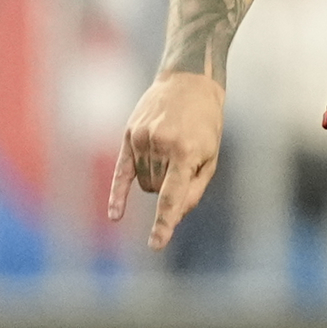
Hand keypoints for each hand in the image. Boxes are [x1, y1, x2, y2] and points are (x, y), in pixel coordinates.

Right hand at [108, 69, 224, 250]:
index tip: (156, 244)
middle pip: (157, 191)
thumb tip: (175, 217)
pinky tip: (115, 216)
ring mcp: (141, 139)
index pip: (171, 196)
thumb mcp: (210, 157)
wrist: (189, 83)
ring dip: (155, 180)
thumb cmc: (206, 124)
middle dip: (169, 187)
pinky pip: (120, 172)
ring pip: (142, 183)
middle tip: (184, 161)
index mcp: (184, 152)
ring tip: (170, 152)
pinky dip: (117, 194)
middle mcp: (160, 145)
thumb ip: (193, 189)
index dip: (164, 222)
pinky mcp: (128, 135)